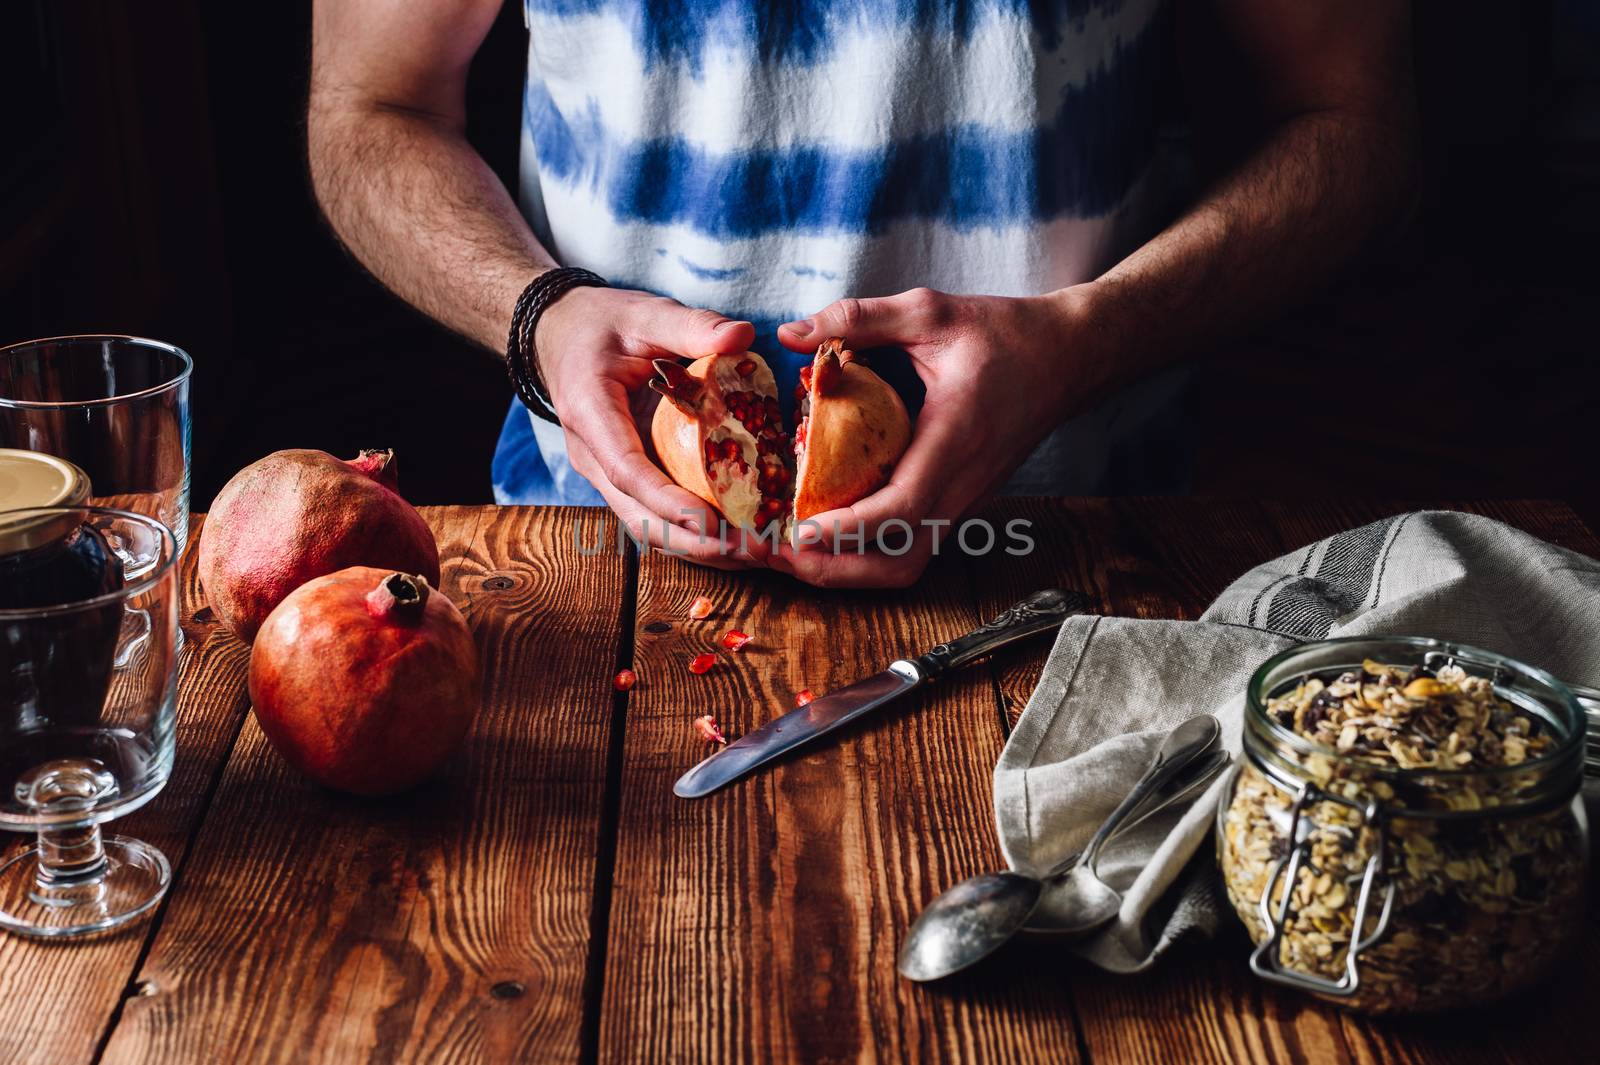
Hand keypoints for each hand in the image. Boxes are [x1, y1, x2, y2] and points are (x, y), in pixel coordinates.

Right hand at [536, 285, 766, 567]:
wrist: (560, 336)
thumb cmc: (601, 324)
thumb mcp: (645, 312)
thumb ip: (692, 325)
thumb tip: (743, 335)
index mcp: (590, 412)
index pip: (627, 469)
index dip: (668, 501)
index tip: (710, 523)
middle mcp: (594, 455)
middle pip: (640, 515)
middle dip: (696, 541)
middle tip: (754, 551)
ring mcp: (607, 473)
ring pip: (649, 526)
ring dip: (700, 547)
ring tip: (756, 554)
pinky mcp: (626, 479)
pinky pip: (658, 516)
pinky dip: (696, 533)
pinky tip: (740, 538)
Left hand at [768, 286, 1104, 587]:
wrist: (1070, 356)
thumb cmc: (1003, 333)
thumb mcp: (929, 312)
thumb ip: (858, 318)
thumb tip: (791, 334)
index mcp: (955, 438)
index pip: (903, 508)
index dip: (848, 529)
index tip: (800, 531)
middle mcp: (963, 482)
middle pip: (902, 561)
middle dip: (838, 568)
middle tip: (783, 554)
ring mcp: (965, 499)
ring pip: (908, 564)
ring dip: (851, 569)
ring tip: (798, 552)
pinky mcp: (962, 501)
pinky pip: (914, 544)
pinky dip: (868, 551)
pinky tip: (830, 531)